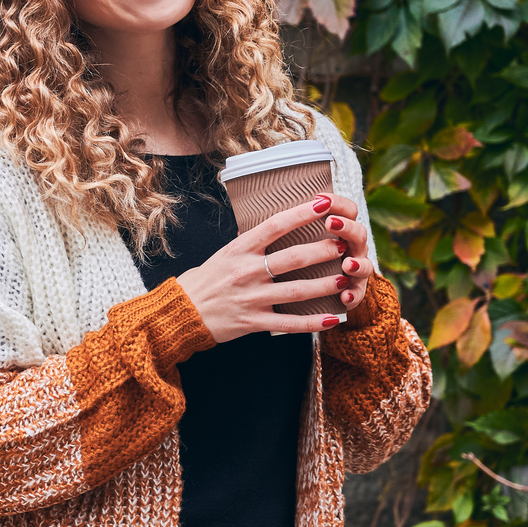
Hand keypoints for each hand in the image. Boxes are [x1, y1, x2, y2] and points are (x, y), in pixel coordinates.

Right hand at [176, 194, 374, 343]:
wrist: (182, 311)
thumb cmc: (206, 280)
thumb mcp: (225, 253)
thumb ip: (252, 243)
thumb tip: (279, 226)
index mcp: (239, 249)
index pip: (275, 225)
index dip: (301, 213)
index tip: (324, 203)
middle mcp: (247, 271)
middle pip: (294, 257)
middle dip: (323, 250)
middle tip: (344, 245)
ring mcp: (251, 297)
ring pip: (297, 290)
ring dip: (325, 284)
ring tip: (345, 278)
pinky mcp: (254, 322)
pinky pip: (289, 323)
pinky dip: (314, 322)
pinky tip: (333, 318)